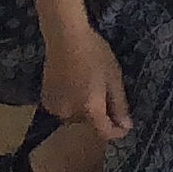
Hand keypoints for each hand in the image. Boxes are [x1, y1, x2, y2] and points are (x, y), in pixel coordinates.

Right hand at [39, 19, 130, 141]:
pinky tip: (75, 85)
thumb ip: (119, 105)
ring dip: (85, 109)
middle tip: (106, 94)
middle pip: (90, 124)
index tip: (125, 125)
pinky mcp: (46, 101)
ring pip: (76, 117)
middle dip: (101, 116)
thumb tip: (126, 128)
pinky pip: (64, 110)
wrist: (65, 38)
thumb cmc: (95, 54)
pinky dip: (72, 103)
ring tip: (90, 86)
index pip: (104, 133)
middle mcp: (70, 114)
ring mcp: (55, 109)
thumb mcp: (114, 78)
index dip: (117, 132)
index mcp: (90, 109)